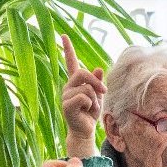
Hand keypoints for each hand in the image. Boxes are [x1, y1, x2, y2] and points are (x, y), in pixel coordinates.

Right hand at [61, 35, 104, 159]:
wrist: (85, 131)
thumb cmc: (90, 114)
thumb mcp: (98, 96)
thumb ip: (98, 82)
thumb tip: (99, 68)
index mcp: (75, 82)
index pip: (70, 62)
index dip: (67, 48)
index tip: (63, 35)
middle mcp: (68, 86)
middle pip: (83, 72)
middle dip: (96, 83)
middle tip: (103, 93)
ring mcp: (66, 95)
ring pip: (87, 88)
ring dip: (95, 99)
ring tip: (90, 108)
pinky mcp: (66, 105)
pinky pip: (84, 97)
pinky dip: (90, 105)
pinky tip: (85, 112)